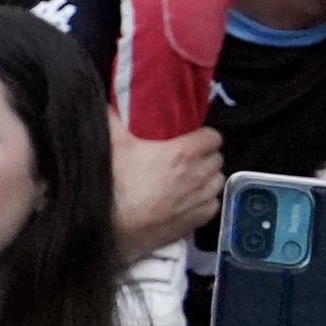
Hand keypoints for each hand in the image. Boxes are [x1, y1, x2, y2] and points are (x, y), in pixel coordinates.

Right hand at [109, 120, 223, 252]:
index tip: (189, 137)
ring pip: (218, 182)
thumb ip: (115, 116)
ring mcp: (199, 201)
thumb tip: (113, 99)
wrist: (108, 226)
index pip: (213, 137)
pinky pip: (213, 205)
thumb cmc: (114, 182)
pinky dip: (205, 200)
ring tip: (189, 178)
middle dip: (205, 155)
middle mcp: (198, 175)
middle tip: (185, 156)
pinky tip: (189, 199)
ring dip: (207, 177)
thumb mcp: (111, 142)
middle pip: (217, 158)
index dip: (202, 135)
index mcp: (184, 152)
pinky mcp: (195, 222)